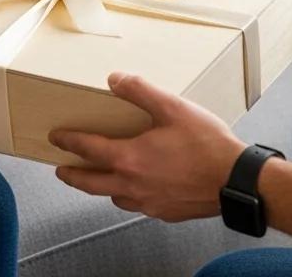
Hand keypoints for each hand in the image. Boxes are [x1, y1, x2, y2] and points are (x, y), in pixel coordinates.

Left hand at [50, 73, 244, 220]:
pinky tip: (136, 187)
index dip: (69, 141)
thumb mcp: (171, 107)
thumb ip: (139, 91)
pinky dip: (127, 195)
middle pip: (91, 183)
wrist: (234, 180)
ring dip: (101, 187)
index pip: (89, 149)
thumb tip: (114, 79)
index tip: (57, 138)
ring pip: (114, 197)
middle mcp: (133, 185)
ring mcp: (149, 202)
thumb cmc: (206, 145)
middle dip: (73, 175)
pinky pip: (136, 205)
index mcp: (130, 158)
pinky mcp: (165, 212)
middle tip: (62, 169)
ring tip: (99, 176)